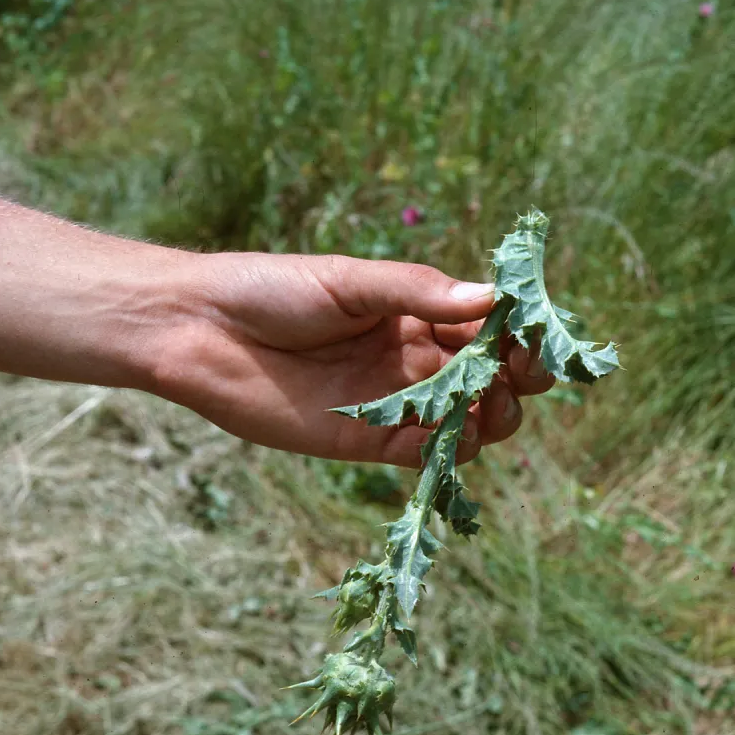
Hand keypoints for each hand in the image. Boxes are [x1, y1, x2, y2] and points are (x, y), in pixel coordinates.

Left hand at [150, 252, 555, 465]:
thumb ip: (419, 291)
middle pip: (489, 378)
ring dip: (490, 418)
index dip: (519, 336)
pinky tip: (448, 436)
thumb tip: (493, 297)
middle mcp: (413, 358)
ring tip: (487, 409)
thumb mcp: (351, 280)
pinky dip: (446, 450)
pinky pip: (421, 454)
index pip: (488, 327)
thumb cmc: (273, 290)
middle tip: (517, 376)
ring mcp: (392, 401)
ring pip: (466, 420)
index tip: (534, 339)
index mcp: (417, 312)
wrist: (200, 332)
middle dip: (516, 379)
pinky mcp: (365, 441)